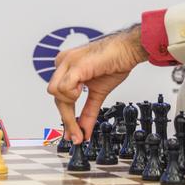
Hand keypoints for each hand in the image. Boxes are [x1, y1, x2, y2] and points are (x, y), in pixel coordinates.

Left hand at [47, 26, 147, 143]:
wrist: (128, 49)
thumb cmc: (115, 62)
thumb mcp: (99, 93)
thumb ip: (89, 112)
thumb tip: (84, 130)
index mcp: (66, 68)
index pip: (60, 97)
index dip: (67, 118)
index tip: (74, 135)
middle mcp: (63, 63)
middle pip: (56, 97)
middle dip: (67, 118)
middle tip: (77, 135)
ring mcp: (67, 62)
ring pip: (55, 93)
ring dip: (70, 104)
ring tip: (85, 97)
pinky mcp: (75, 64)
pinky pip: (64, 87)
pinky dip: (72, 94)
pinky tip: (82, 90)